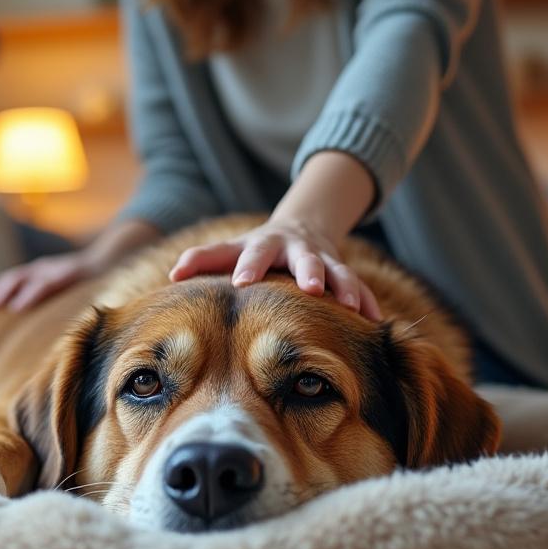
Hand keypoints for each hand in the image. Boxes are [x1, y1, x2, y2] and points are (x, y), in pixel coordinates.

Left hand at [0, 250, 98, 311]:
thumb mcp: (62, 290)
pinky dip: (30, 295)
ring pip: (25, 278)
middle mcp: (43, 268)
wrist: (114, 262)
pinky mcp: (70, 274)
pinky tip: (19, 307)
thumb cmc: (87, 281)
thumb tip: (27, 316)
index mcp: (39, 272)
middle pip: (11, 276)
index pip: (9, 278)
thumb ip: (46, 299)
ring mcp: (56, 270)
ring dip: (6, 291)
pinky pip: (47, 286)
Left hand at [169, 219, 381, 320]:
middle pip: (305, 258)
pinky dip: (367, 301)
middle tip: (312, 288)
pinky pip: (359, 287)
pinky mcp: (344, 272)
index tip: (241, 282)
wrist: (302, 229)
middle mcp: (297, 250)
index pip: (254, 253)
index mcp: (265, 245)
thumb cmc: (256, 250)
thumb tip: (172, 273)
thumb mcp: (231, 250)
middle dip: (309, 271)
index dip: (249, 266)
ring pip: (339, 272)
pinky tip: (375, 320)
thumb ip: (203, 259)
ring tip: (351, 306)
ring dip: (345, 287)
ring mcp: (324, 260)